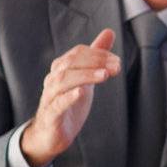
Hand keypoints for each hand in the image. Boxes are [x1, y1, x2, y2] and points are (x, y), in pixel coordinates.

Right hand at [20, 30, 119, 166]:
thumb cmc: (68, 102)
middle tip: (116, 66)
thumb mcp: (86, 77)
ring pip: (62, 81)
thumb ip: (96, 55)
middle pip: (69, 64)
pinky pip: (56, 104)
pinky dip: (68, 97)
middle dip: (94, 62)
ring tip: (104, 75)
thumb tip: (109, 32)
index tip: (117, 60)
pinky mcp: (50, 116)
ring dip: (84, 76)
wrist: (50, 134)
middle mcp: (53, 80)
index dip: (98, 54)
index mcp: (62, 69)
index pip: (77, 53)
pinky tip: (81, 93)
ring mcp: (50, 97)